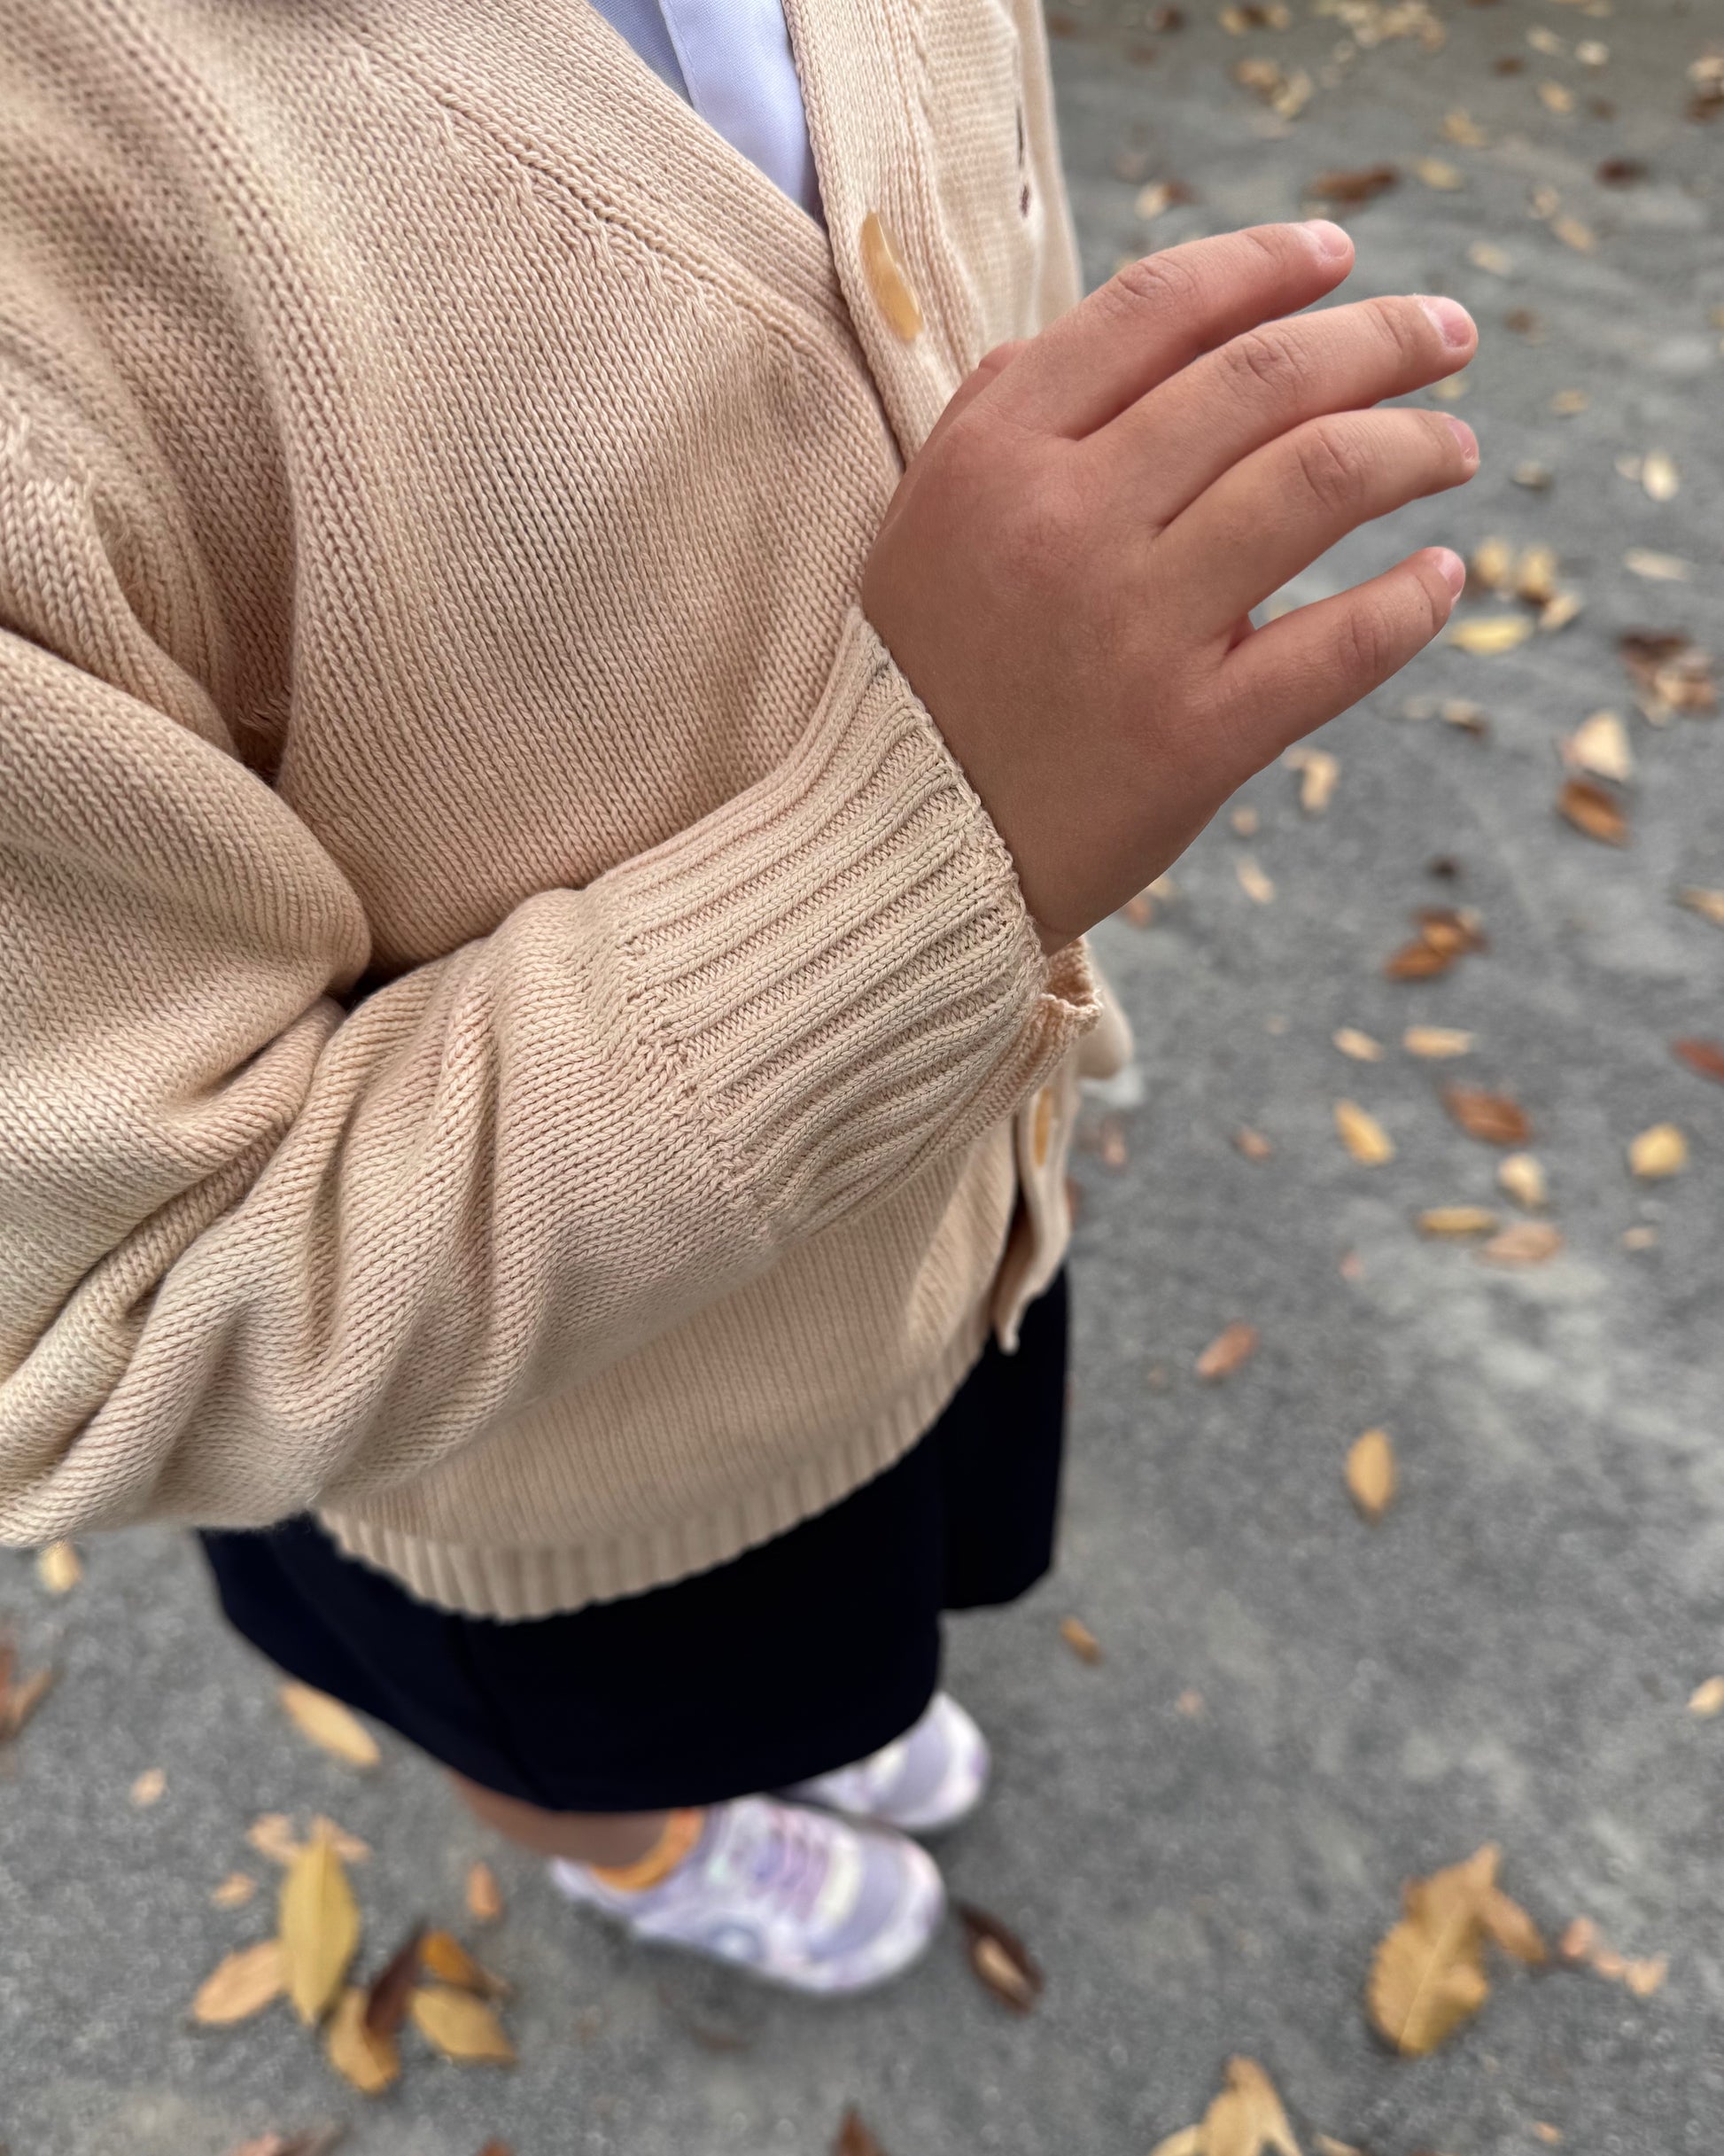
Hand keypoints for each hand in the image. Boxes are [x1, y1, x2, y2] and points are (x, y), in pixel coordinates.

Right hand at [860, 221, 1477, 946]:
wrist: (896, 845)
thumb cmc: (925, 673)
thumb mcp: (929, 514)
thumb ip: (1010, 407)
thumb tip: (1143, 329)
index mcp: (999, 455)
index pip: (1157, 309)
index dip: (1264, 266)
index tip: (1336, 256)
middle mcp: (1067, 524)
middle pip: (1263, 380)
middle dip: (1381, 338)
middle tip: (1447, 334)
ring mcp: (1133, 632)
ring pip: (1318, 482)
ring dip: (1413, 448)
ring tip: (1452, 448)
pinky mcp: (1190, 739)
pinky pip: (1337, 647)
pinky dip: (1410, 602)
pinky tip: (1440, 577)